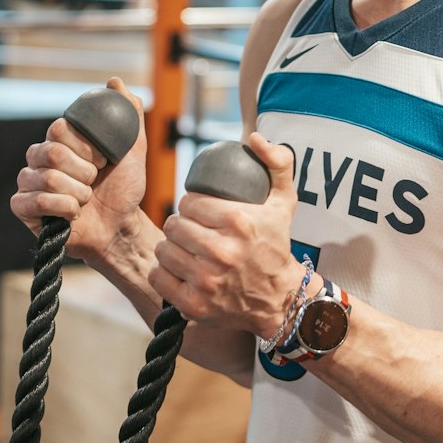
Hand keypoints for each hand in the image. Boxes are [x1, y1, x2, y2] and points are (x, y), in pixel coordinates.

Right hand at [10, 78, 147, 264]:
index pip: (60, 129)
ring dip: (78, 193)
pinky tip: (73, 214)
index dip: (86, 147)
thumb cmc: (124, 189)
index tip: (103, 160)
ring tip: (86, 199)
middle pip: (52, 152)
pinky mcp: (23, 208)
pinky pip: (35, 201)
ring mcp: (29, 182)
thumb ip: (127, 114)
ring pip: (46, 178)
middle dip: (84, 171)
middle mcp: (40, 158)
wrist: (121, 226)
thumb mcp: (133, 148)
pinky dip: (62, 208)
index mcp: (60, 140)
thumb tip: (115, 82)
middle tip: (94, 181)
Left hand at [148, 134, 299, 334]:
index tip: (201, 212)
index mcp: (240, 222)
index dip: (192, 205)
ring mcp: (207, 280)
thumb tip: (256, 138)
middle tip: (192, 231)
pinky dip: (164, 273)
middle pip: (174, 224)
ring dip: (171, 248)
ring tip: (186, 249)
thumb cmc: (276, 245)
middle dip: (180, 225)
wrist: (280, 299)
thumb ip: (278, 163)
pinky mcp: (194, 304)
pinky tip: (180, 270)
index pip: (190, 201)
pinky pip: (159, 277)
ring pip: (164, 249)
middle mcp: (222, 252)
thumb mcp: (284, 202)